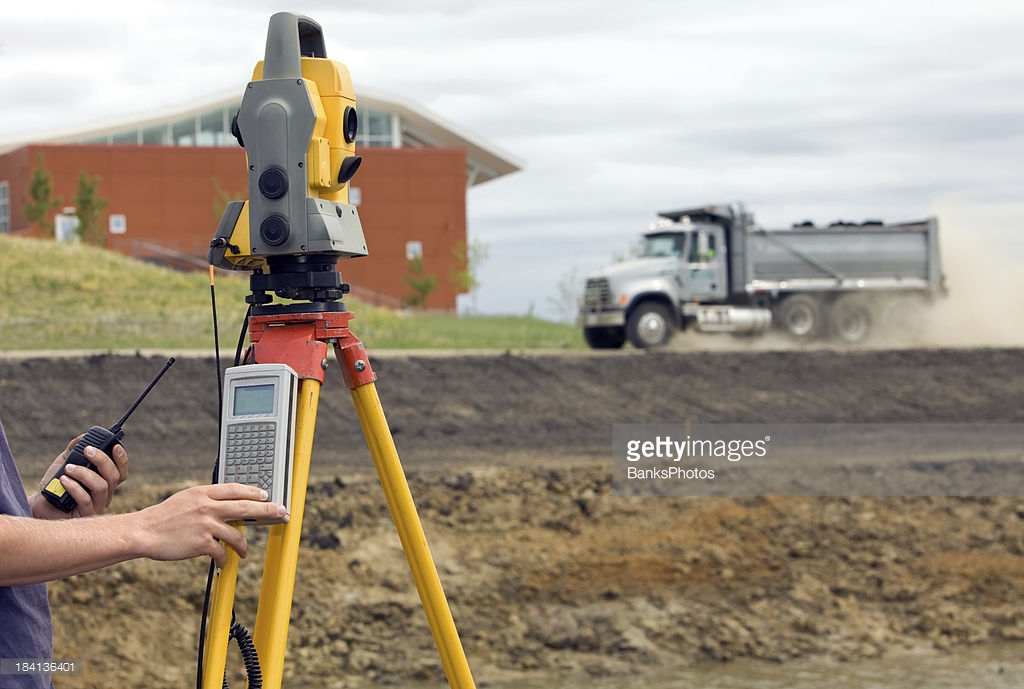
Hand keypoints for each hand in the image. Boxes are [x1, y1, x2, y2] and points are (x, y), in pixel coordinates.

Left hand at [29, 436, 128, 519]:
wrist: (39, 505)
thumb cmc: (55, 485)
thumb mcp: (65, 462)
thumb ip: (74, 450)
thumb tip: (84, 436)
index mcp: (104, 482)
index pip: (120, 471)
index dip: (121, 459)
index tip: (115, 446)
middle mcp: (105, 495)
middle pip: (114, 476)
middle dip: (102, 460)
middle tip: (87, 450)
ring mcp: (97, 506)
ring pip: (101, 486)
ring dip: (85, 473)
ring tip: (68, 468)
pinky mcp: (85, 515)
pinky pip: (86, 499)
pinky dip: (74, 487)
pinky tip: (63, 480)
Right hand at [135, 484, 286, 567]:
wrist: (144, 531)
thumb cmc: (164, 517)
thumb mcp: (186, 498)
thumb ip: (206, 499)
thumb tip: (227, 503)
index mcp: (203, 493)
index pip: (235, 489)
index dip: (254, 492)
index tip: (266, 495)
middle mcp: (207, 506)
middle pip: (245, 507)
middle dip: (267, 509)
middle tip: (281, 512)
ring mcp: (206, 525)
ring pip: (236, 534)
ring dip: (243, 545)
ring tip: (244, 552)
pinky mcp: (202, 543)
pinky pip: (222, 551)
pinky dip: (224, 558)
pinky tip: (223, 561)